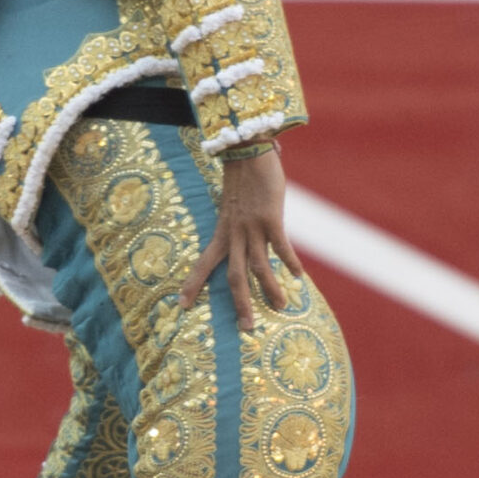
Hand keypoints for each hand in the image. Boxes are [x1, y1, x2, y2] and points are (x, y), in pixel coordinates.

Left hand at [181, 142, 301, 331]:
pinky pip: (281, 246)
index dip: (192, 284)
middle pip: (233, 276)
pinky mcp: (271, 218)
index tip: (182, 305)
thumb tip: (249, 232)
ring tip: (280, 307)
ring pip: (259, 267)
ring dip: (269, 289)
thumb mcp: (233, 204)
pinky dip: (290, 262)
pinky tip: (297, 276)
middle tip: (245, 328)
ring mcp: (253, 227)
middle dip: (240, 303)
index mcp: (222, 231)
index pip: (203, 262)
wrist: (247, 150)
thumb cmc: (243, 176)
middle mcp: (235, 233)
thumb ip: (239, 222)